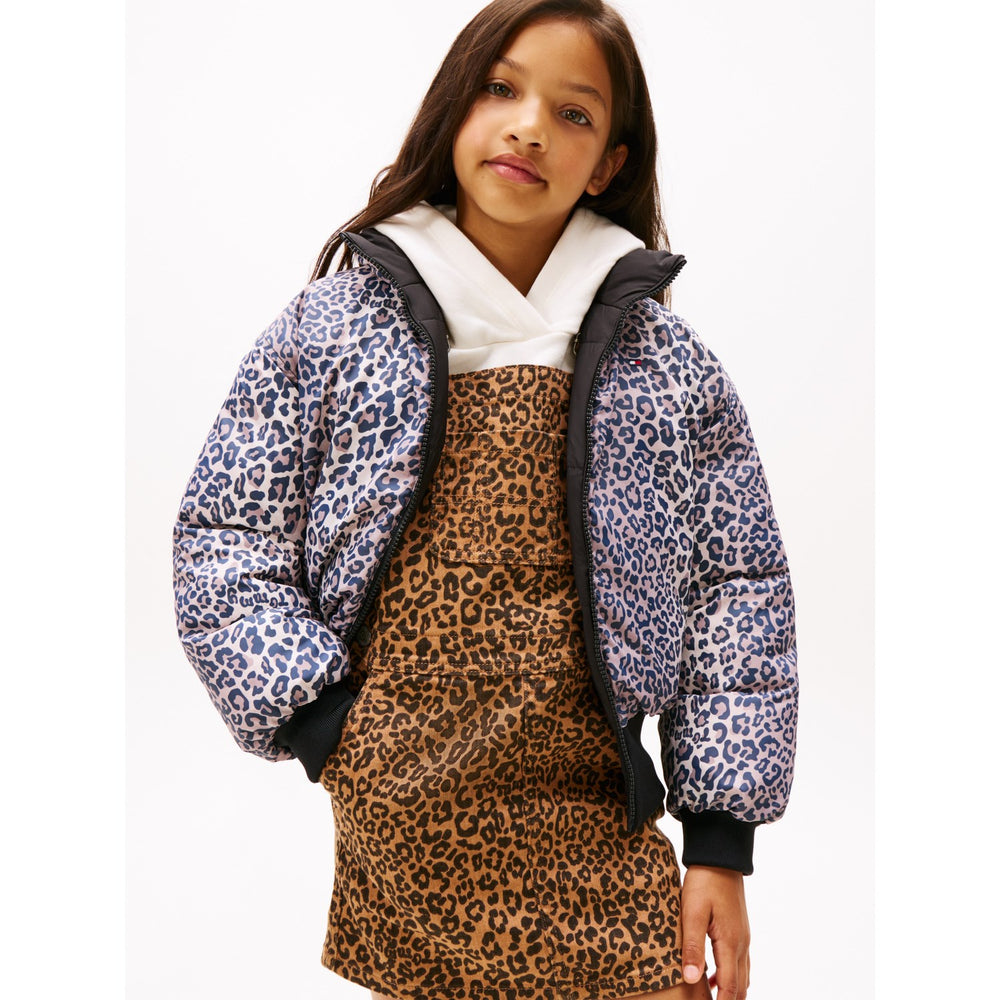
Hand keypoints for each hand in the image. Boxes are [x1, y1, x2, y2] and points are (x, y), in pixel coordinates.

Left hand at [680, 864, 750, 998]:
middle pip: (740, 986)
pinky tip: (713, 978)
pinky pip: (740, 962)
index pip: (729, 987)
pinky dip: (731, 976)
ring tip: (715, 999)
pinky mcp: (739, 929)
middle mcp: (741, 944)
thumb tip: (692, 979)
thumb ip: (693, 946)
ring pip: (742, 975)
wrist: (720, 857)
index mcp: (730, 943)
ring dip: (731, 991)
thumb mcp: (692, 912)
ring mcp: (743, 936)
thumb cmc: (704, 881)